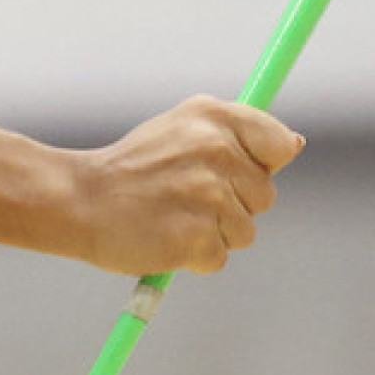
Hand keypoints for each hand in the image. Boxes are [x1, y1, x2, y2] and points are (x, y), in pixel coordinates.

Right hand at [66, 94, 302, 276]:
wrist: (79, 199)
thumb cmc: (133, 169)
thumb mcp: (182, 130)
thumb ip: (238, 135)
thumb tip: (294, 144)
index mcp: (213, 117)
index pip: (278, 143)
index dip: (260, 164)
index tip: (228, 171)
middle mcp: (215, 151)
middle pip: (264, 196)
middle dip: (232, 204)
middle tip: (183, 196)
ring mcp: (208, 195)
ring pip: (244, 231)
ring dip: (212, 233)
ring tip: (171, 216)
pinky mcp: (197, 237)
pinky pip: (219, 257)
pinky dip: (194, 257)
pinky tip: (164, 236)